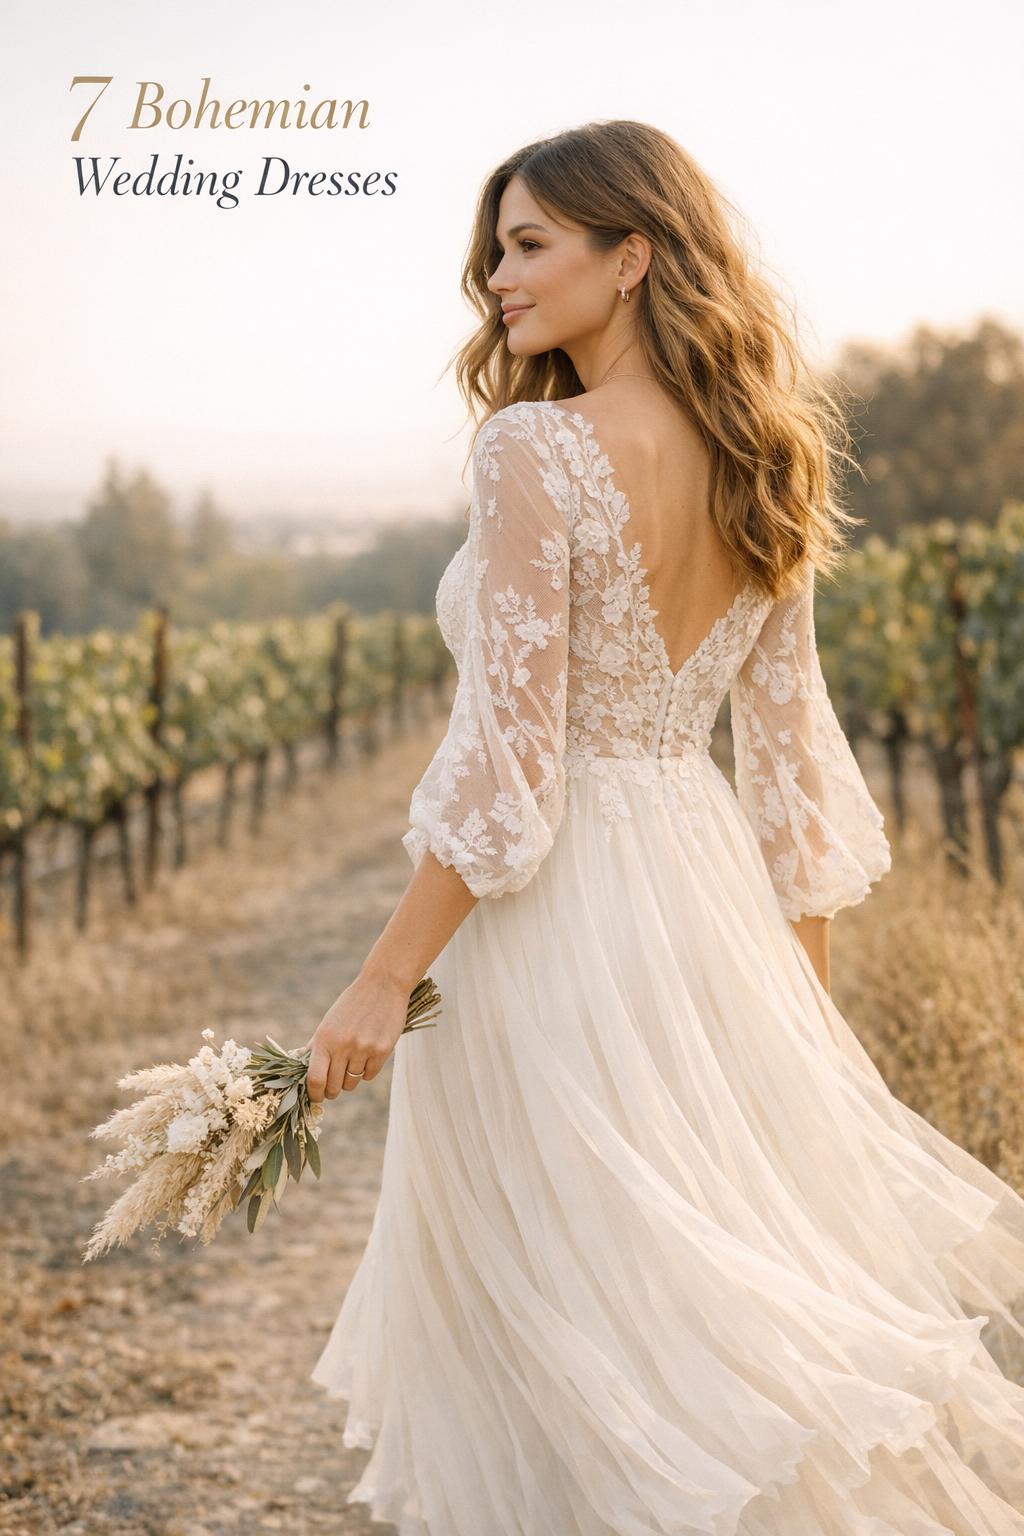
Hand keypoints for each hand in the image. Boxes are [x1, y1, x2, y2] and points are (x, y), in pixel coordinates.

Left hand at [299, 969, 411, 1102]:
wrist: (382, 985)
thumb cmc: (352, 1004)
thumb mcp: (328, 1023)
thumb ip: (314, 1046)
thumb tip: (298, 1066)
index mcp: (324, 1039)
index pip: (315, 1079)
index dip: (314, 1094)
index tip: (317, 1096)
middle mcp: (342, 1045)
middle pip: (334, 1087)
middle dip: (333, 1090)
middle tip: (335, 1084)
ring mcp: (363, 1049)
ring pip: (352, 1083)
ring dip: (351, 1078)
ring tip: (353, 1061)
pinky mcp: (382, 1050)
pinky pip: (369, 1075)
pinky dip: (367, 1071)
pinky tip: (368, 1054)